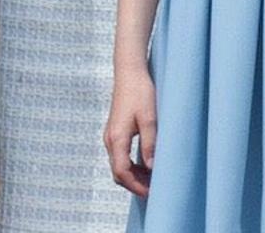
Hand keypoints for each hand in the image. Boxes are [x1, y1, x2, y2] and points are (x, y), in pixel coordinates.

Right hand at [105, 63, 156, 196]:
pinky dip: (131, 165)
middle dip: (134, 184)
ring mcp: (110, 134)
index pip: (121, 172)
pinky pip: (119, 155)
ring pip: (118, 164)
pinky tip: (146, 163)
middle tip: (155, 188)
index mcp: (117, 137)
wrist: (129, 72)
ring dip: (133, 175)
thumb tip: (151, 168)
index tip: (152, 192)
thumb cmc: (140, 92)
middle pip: (117, 172)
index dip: (136, 186)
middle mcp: (109, 138)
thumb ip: (150, 145)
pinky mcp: (114, 130)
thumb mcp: (149, 119)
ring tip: (153, 177)